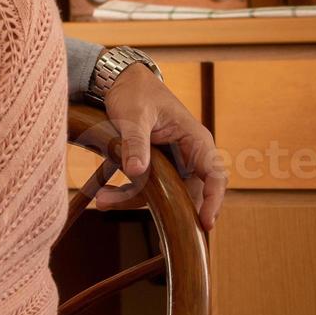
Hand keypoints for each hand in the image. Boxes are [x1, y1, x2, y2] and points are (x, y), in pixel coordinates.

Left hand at [95, 64, 227, 229]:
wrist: (119, 81)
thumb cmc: (134, 92)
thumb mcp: (134, 115)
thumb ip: (135, 142)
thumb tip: (137, 172)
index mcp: (195, 139)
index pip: (214, 175)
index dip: (213, 201)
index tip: (206, 223)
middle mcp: (188, 153)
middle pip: (187, 191)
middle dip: (169, 211)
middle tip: (157, 233)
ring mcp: (170, 161)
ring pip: (161, 192)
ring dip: (133, 200)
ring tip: (102, 202)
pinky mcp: (153, 165)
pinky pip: (143, 186)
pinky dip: (124, 192)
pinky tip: (101, 197)